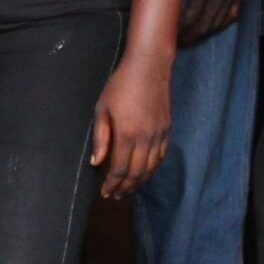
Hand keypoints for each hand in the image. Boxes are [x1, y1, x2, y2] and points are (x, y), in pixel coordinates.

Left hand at [89, 55, 172, 198]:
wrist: (149, 67)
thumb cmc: (121, 85)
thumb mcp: (102, 108)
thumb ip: (100, 137)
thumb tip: (96, 162)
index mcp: (127, 134)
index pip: (120, 169)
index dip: (112, 184)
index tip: (106, 193)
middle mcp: (145, 139)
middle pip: (136, 173)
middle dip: (125, 188)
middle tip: (116, 195)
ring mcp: (158, 135)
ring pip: (150, 168)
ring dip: (139, 182)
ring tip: (128, 189)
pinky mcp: (166, 130)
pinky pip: (160, 157)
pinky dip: (152, 169)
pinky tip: (144, 173)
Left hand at [177, 0, 258, 46]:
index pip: (190, 17)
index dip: (179, 30)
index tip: (169, 35)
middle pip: (204, 25)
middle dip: (189, 37)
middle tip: (177, 44)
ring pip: (217, 23)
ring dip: (203, 34)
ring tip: (191, 39)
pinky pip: (231, 15)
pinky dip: (220, 25)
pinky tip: (213, 28)